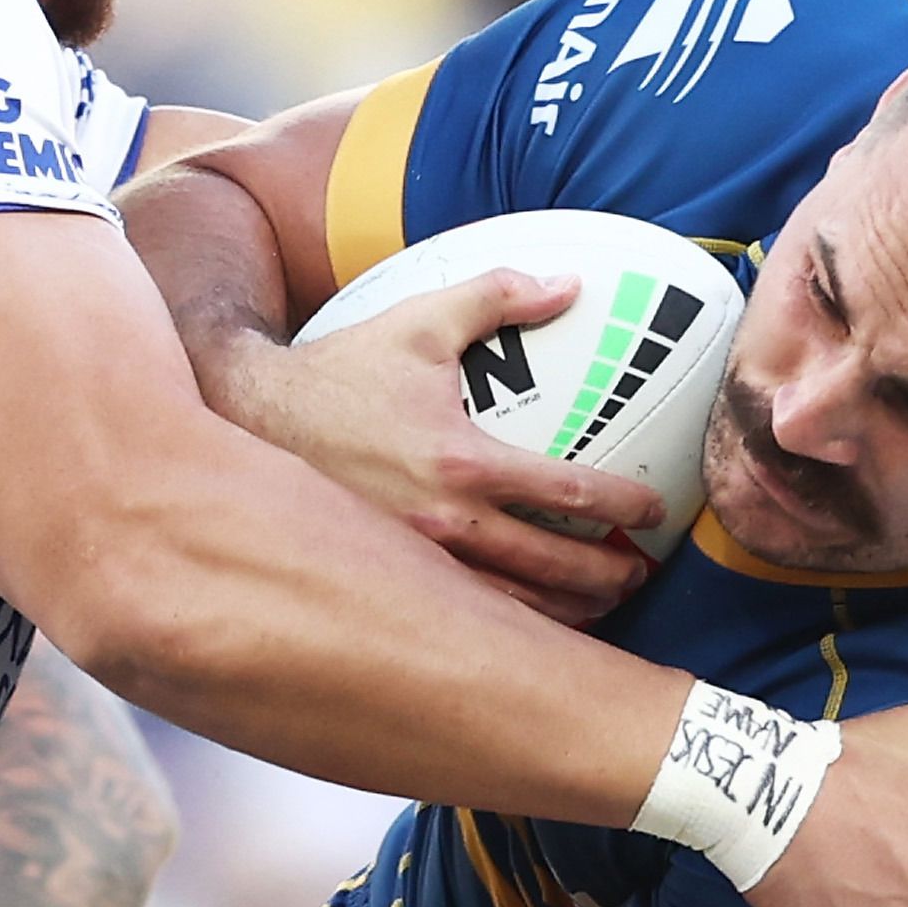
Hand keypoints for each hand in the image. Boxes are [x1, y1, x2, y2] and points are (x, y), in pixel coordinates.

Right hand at [235, 268, 666, 623]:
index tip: (654, 511)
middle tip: (641, 574)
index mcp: (459, 459)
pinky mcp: (387, 576)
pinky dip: (506, 621)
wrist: (252, 418)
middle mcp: (442, 520)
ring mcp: (415, 559)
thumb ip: (497, 297)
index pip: (566, 493)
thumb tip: (568, 284)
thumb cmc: (341, 368)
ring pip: (509, 604)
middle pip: (550, 565)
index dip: (623, 505)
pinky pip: (460, 610)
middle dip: (607, 577)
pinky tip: (527, 622)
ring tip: (598, 606)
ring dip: (564, 611)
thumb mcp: (419, 321)